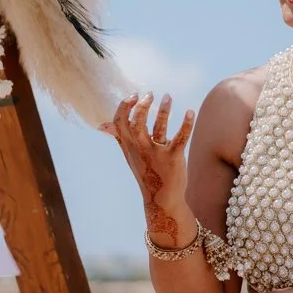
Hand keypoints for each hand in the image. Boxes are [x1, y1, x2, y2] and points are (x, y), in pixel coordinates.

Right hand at [101, 93, 194, 245]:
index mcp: (129, 146)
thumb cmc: (146, 172)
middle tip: (150, 94)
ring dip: (164, 110)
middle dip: (142, 106)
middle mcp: (140, 149)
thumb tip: (102, 124)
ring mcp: (156, 154)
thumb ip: (119, 137)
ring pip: (158, 128)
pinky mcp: (173, 157)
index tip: (133, 95)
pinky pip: (180, 138)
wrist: (161, 198)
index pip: (120, 123)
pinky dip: (186, 124)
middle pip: (136, 123)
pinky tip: (190, 112)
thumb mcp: (129, 155)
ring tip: (168, 96)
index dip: (125, 107)